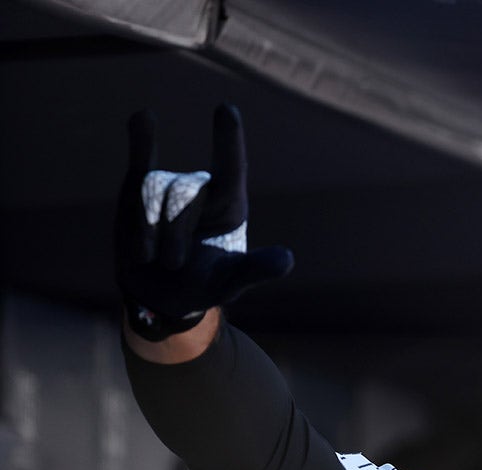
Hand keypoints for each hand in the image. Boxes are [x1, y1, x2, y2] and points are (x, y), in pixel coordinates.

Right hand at [115, 104, 292, 341]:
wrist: (162, 293)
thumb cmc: (204, 285)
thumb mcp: (230, 281)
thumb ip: (255, 269)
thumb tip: (286, 260)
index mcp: (230, 204)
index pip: (231, 166)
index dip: (228, 139)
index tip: (226, 110)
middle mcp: (203, 190)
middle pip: (183, 192)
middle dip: (172, 232)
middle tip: (172, 264)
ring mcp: (171, 187)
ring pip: (149, 191)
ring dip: (145, 229)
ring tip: (150, 258)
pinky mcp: (139, 188)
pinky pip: (140, 159)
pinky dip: (141, 139)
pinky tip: (142, 117)